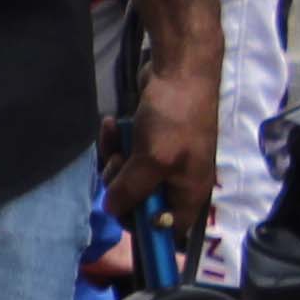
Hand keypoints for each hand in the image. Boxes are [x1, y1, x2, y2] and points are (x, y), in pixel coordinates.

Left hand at [96, 56, 215, 258]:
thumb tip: (112, 210)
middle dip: (120, 186)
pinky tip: (110, 124)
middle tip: (116, 165)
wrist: (179, 71)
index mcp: (189, 192)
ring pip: (127, 176)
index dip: (142, 225)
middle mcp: (178, 180)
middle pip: (140, 202)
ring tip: (115, 142)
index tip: (120, 210)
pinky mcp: (149, 140)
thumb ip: (132, 190)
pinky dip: (114, 141)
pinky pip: (124, 152)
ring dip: (113, 160)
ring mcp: (163, 159)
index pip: (167, 228)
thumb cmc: (174, 119)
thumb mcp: (153, 160)